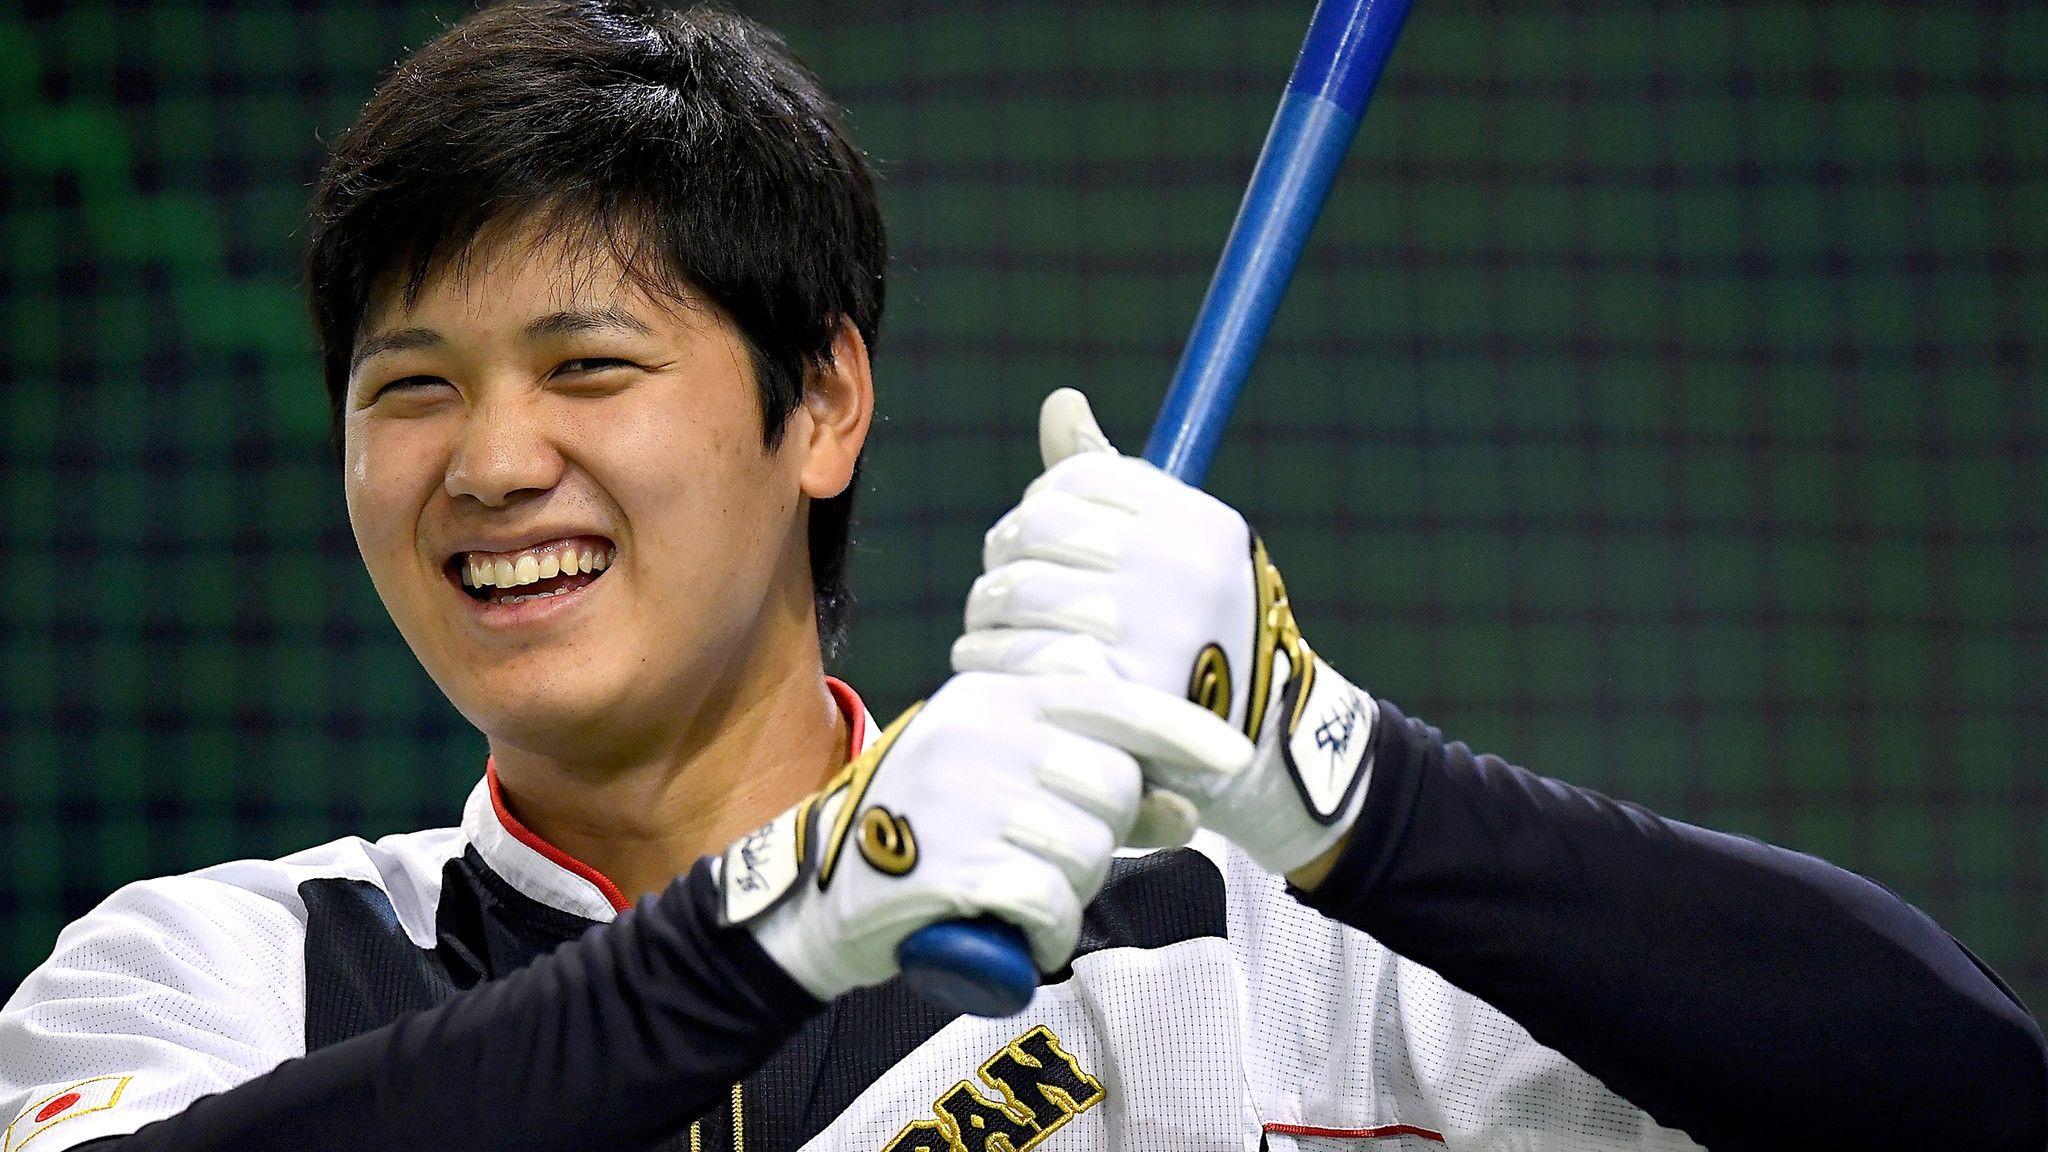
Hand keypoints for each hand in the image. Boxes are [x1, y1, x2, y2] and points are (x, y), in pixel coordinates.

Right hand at [721, 670, 1247, 1001]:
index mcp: (995, 693)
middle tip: (1065, 865)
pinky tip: (1029, 935)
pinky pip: (1048, 896)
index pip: (1111, 696)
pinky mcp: (947, 859)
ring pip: (1087, 845)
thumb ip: (1094, 788)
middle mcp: (980, 729)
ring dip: (1077, 890)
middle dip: (1110, 836)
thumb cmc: (932, 833)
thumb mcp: (1008, 787)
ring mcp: (960, 792)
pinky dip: (1052, 929)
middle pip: (1112, 781)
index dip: (1181, 729)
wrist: (822, 894)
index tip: (1231, 758)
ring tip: (1034, 897)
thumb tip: (1186, 808)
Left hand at [950, 389, 1377, 877]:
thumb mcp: (1179, 550)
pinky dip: (985, 655)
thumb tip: (1060, 402)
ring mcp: (1149, 630)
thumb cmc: (1203, 634)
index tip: (1037, 540)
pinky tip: (984, 661)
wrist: (1259, 749)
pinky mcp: (1114, 693)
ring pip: (1016, 591)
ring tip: (986, 626)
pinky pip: (1015, 654)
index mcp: (1198, 523)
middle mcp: (1179, 567)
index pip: (1078, 480)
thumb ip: (1112, 482)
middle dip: (1005, 557)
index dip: (1041, 507)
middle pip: (1037, 531)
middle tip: (1000, 587)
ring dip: (986, 609)